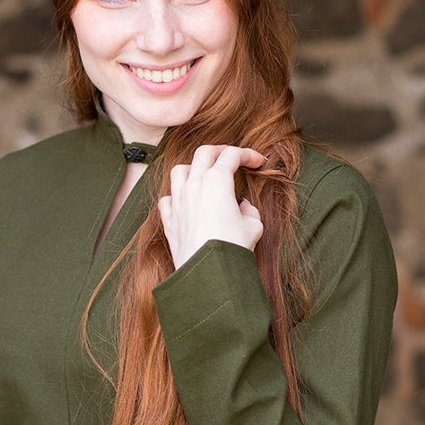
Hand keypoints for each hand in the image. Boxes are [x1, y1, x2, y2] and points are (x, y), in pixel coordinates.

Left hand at [158, 145, 265, 269]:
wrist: (209, 273)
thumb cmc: (233, 248)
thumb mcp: (253, 226)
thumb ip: (249, 210)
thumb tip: (242, 207)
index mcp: (217, 181)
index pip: (232, 155)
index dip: (248, 154)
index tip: (258, 162)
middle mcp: (194, 186)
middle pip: (204, 153)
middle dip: (220, 151)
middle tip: (232, 158)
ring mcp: (178, 201)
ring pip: (179, 170)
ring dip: (193, 168)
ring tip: (204, 176)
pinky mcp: (169, 220)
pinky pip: (167, 198)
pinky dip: (175, 195)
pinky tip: (185, 201)